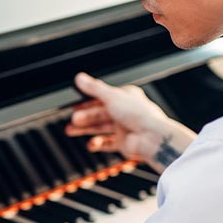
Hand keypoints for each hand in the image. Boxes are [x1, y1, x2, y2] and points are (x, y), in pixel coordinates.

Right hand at [67, 72, 194, 170]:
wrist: (152, 138)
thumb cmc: (139, 115)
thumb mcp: (112, 96)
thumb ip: (94, 88)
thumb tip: (80, 78)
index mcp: (125, 97)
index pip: (102, 97)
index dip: (87, 101)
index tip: (74, 104)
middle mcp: (125, 112)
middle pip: (99, 113)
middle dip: (84, 116)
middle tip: (72, 119)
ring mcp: (124, 128)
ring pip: (100, 127)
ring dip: (86, 129)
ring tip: (71, 130)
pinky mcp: (123, 142)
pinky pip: (107, 143)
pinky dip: (98, 144)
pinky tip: (91, 144)